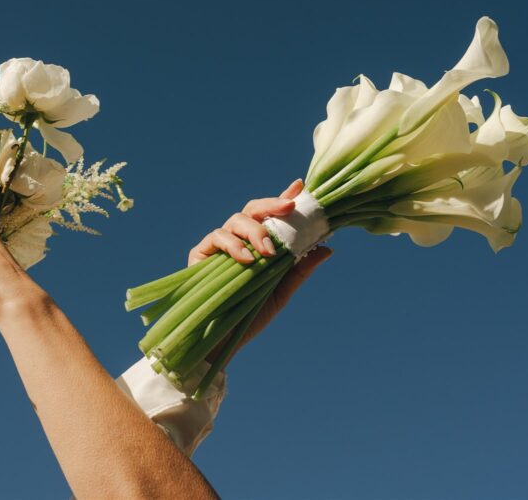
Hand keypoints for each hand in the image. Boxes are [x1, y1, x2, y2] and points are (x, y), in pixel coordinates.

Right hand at [188, 178, 332, 357]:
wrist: (222, 341)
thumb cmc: (250, 316)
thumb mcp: (281, 292)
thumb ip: (299, 269)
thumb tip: (327, 248)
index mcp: (258, 244)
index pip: (272, 215)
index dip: (284, 197)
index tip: (299, 187)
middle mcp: (239, 239)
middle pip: (253, 209)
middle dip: (272, 205)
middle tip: (289, 208)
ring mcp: (219, 245)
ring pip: (237, 220)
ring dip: (255, 231)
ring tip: (268, 252)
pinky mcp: (200, 254)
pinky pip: (217, 237)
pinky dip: (233, 245)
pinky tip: (247, 259)